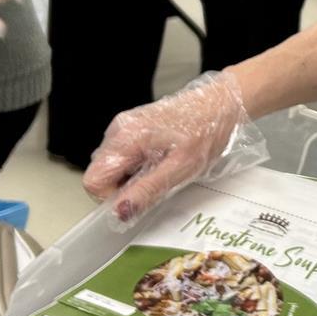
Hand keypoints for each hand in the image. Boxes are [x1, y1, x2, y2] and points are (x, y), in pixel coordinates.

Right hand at [81, 70, 266, 221]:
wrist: (223, 103)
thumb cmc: (206, 131)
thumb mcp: (180, 169)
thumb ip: (147, 191)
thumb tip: (120, 213)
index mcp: (125, 138)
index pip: (93, 181)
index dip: (113, 198)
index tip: (139, 199)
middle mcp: (118, 129)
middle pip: (100, 174)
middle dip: (124, 187)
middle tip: (157, 182)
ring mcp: (124, 126)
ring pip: (112, 166)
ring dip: (132, 177)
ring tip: (163, 168)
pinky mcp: (133, 127)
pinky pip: (124, 156)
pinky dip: (138, 165)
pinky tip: (162, 159)